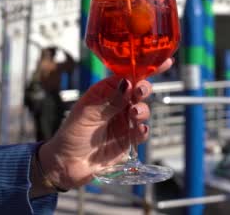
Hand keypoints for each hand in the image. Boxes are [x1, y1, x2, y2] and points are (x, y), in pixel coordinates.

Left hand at [36, 58, 172, 191]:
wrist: (67, 166)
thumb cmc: (71, 135)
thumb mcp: (87, 114)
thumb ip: (110, 100)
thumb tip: (127, 82)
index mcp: (105, 92)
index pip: (127, 75)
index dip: (143, 67)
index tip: (162, 62)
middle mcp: (117, 104)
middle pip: (139, 91)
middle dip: (143, 89)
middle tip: (140, 92)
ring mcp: (124, 122)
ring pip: (143, 110)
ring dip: (142, 110)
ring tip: (134, 115)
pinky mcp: (128, 140)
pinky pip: (141, 132)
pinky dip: (143, 130)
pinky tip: (140, 131)